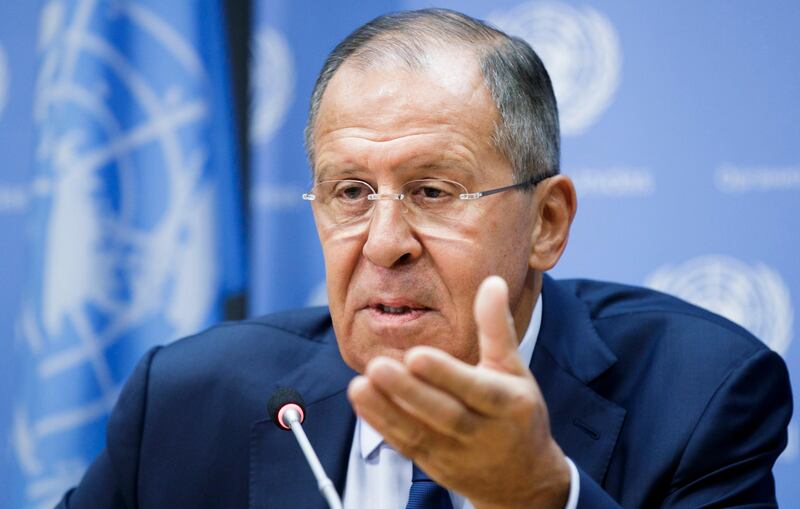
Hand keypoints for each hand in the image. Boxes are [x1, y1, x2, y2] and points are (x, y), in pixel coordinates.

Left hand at [348, 276, 570, 508]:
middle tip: (378, 367)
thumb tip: (492, 283)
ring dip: (386, 411)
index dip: (446, 374)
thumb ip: (497, 327)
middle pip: (444, 415)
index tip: (416, 354)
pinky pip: (407, 446)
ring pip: (420, 434)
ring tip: (360, 386)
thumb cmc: (518, 414)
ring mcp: (457, 452)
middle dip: (409, 392)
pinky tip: (363, 404)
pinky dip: (383, 426)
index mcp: (507, 404)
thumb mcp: (515, 369)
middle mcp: (482, 432)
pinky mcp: (436, 465)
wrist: (524, 480)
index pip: (477, 390)